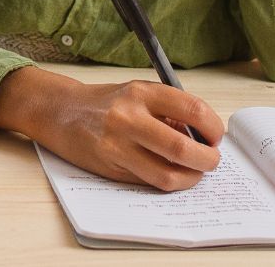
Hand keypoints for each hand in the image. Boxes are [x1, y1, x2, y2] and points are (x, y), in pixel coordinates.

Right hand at [0, 67, 224, 191]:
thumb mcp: (136, 94)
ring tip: (194, 173)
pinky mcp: (110, 167)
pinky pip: (147, 181)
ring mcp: (117, 145)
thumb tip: (201, 137)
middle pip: (182, 147)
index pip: (192, 109)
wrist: (59, 111)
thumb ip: (167, 111)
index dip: (213, 127)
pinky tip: (170, 175)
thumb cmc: (103, 103)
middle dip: (207, 160)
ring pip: (167, 174)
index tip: (216, 136)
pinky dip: (166, 181)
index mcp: (141, 93)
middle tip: (211, 161)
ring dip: (190, 178)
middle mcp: (129, 117)